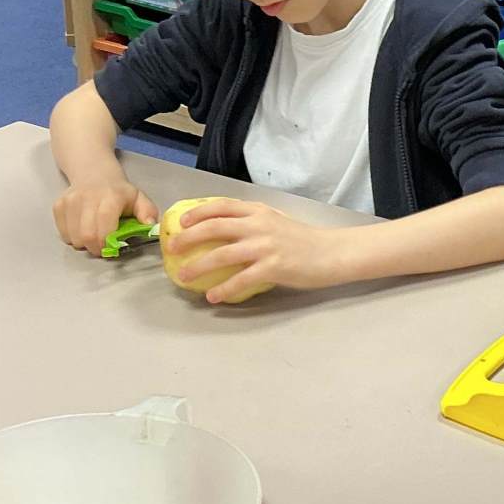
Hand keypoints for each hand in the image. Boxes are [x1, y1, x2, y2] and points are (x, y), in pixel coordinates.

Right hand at [54, 178, 155, 256]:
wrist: (94, 173)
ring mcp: (70, 201)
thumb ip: (147, 212)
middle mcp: (87, 198)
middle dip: (95, 248)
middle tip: (102, 247)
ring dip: (84, 244)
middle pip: (86, 236)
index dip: (106, 243)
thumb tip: (150, 225)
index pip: (103, 228)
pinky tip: (81, 228)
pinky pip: (62, 233)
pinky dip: (72, 237)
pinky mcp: (58, 206)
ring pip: (73, 237)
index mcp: (110, 198)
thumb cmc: (119, 191)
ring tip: (93, 235)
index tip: (112, 248)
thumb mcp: (138, 198)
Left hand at [164, 198, 347, 299]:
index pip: (222, 206)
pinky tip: (212, 296)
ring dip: (198, 266)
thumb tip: (222, 231)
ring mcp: (265, 246)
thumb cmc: (303, 240)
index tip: (181, 222)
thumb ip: (252, 223)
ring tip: (183, 276)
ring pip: (222, 255)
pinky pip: (241, 280)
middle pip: (214, 227)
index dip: (198, 212)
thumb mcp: (276, 221)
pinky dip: (224, 289)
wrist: (331, 253)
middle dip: (188, 237)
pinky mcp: (273, 267)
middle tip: (172, 248)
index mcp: (259, 211)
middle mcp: (259, 225)